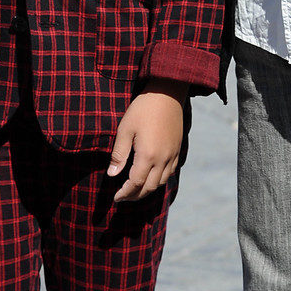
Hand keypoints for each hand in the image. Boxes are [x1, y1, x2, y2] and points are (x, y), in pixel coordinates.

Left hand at [106, 81, 186, 202]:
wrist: (167, 92)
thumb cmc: (142, 109)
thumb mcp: (125, 129)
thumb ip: (119, 154)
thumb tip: (112, 175)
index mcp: (147, 155)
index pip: (135, 183)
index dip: (125, 193)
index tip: (116, 197)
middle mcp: (162, 159)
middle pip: (149, 187)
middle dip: (135, 196)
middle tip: (124, 197)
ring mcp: (172, 154)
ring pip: (161, 182)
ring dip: (148, 190)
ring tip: (136, 189)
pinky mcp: (177, 149)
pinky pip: (170, 172)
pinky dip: (160, 179)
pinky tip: (152, 176)